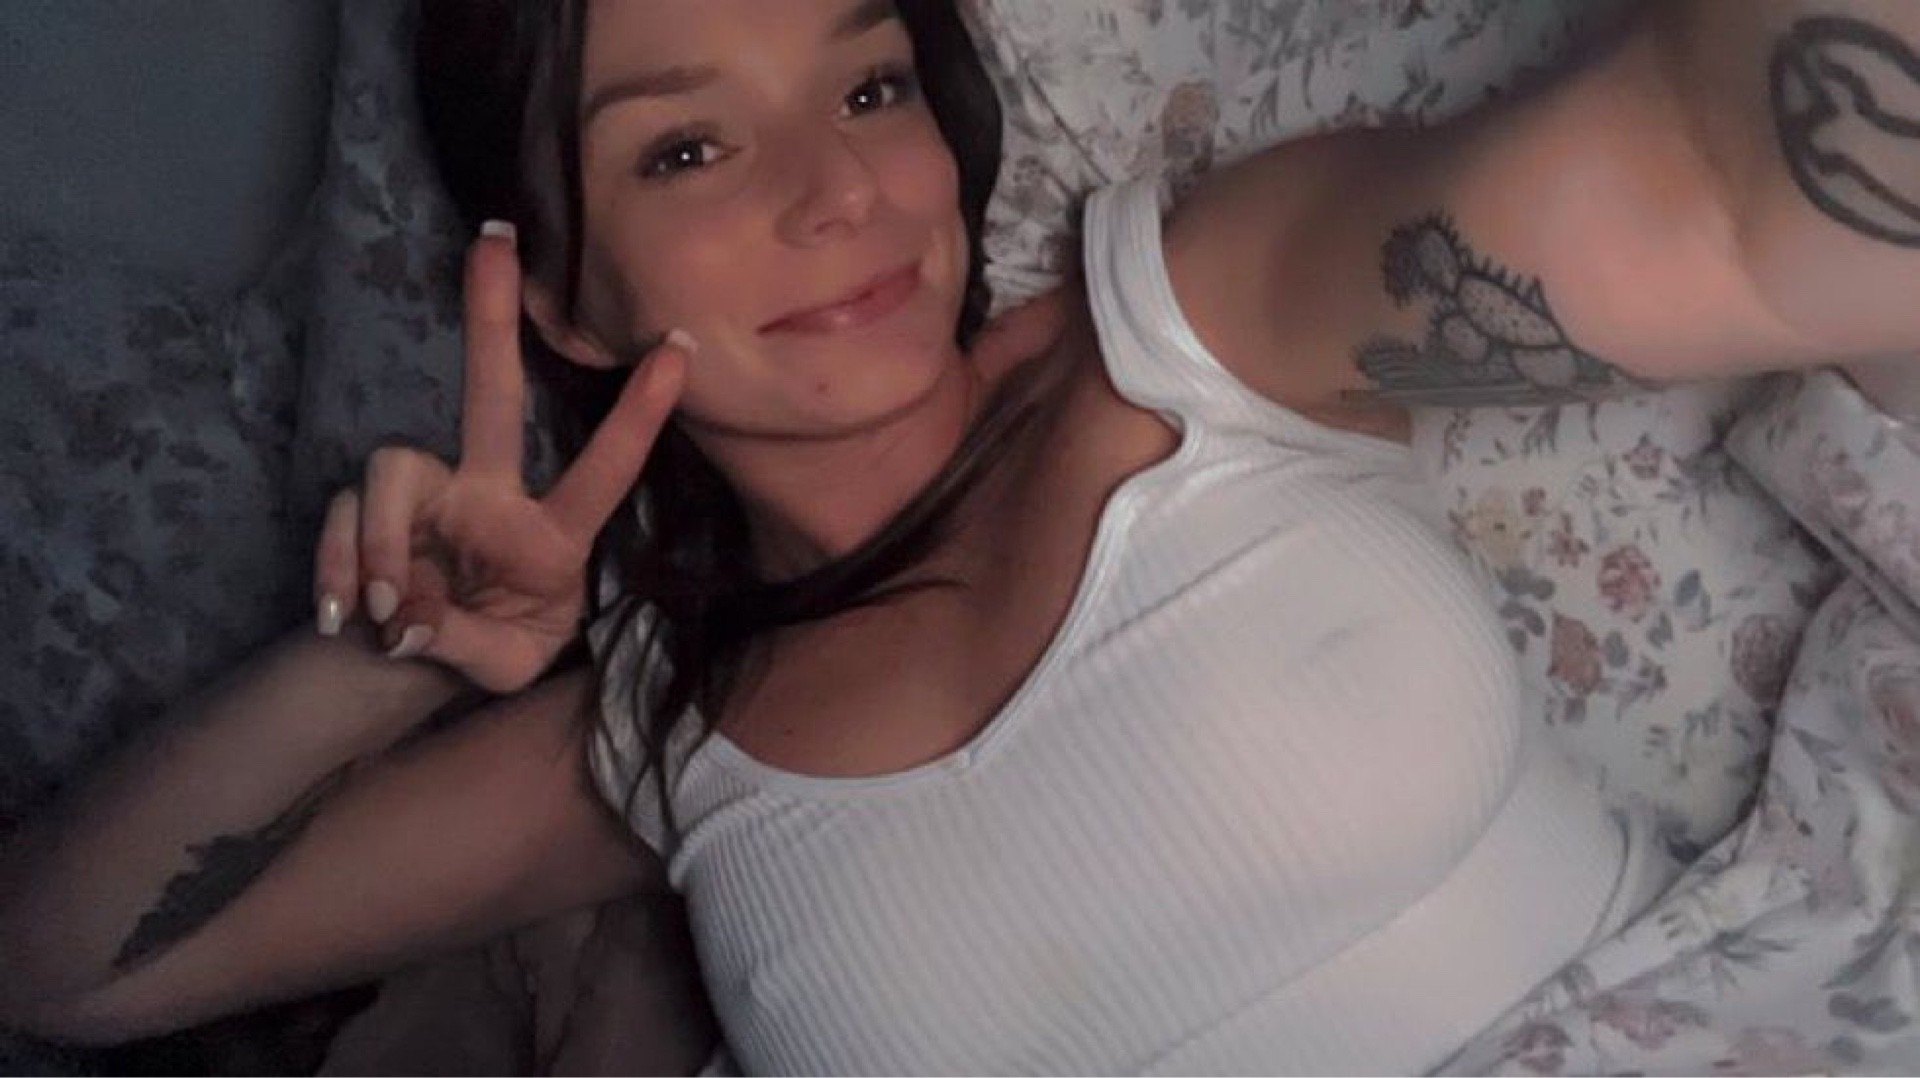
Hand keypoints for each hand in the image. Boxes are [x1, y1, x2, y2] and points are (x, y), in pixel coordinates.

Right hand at [312, 227, 687, 692]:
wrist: (412, 667)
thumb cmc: (490, 649)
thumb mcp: (504, 667)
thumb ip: (464, 641)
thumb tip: (408, 614)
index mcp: (551, 535)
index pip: (602, 471)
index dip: (638, 415)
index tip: (682, 348)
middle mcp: (490, 494)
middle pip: (492, 393)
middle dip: (491, 316)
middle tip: (496, 236)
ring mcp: (428, 495)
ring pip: (393, 468)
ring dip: (382, 544)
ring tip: (387, 614)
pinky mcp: (366, 508)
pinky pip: (342, 516)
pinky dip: (339, 567)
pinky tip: (344, 615)